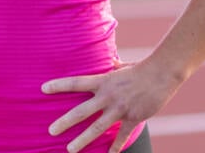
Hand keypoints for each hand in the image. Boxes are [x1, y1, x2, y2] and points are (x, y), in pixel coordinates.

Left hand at [41, 59, 180, 152]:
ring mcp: (120, 108)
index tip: (43, 89)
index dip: (59, 85)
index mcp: (102, 81)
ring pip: (97, 127)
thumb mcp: (121, 65)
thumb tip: (109, 60)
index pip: (75, 83)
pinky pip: (122, 135)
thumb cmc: (140, 68)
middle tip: (51, 131)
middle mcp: (107, 96)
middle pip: (81, 111)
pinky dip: (116, 146)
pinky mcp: (133, 118)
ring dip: (83, 140)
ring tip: (69, 149)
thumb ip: (112, 65)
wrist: (161, 74)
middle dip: (65, 122)